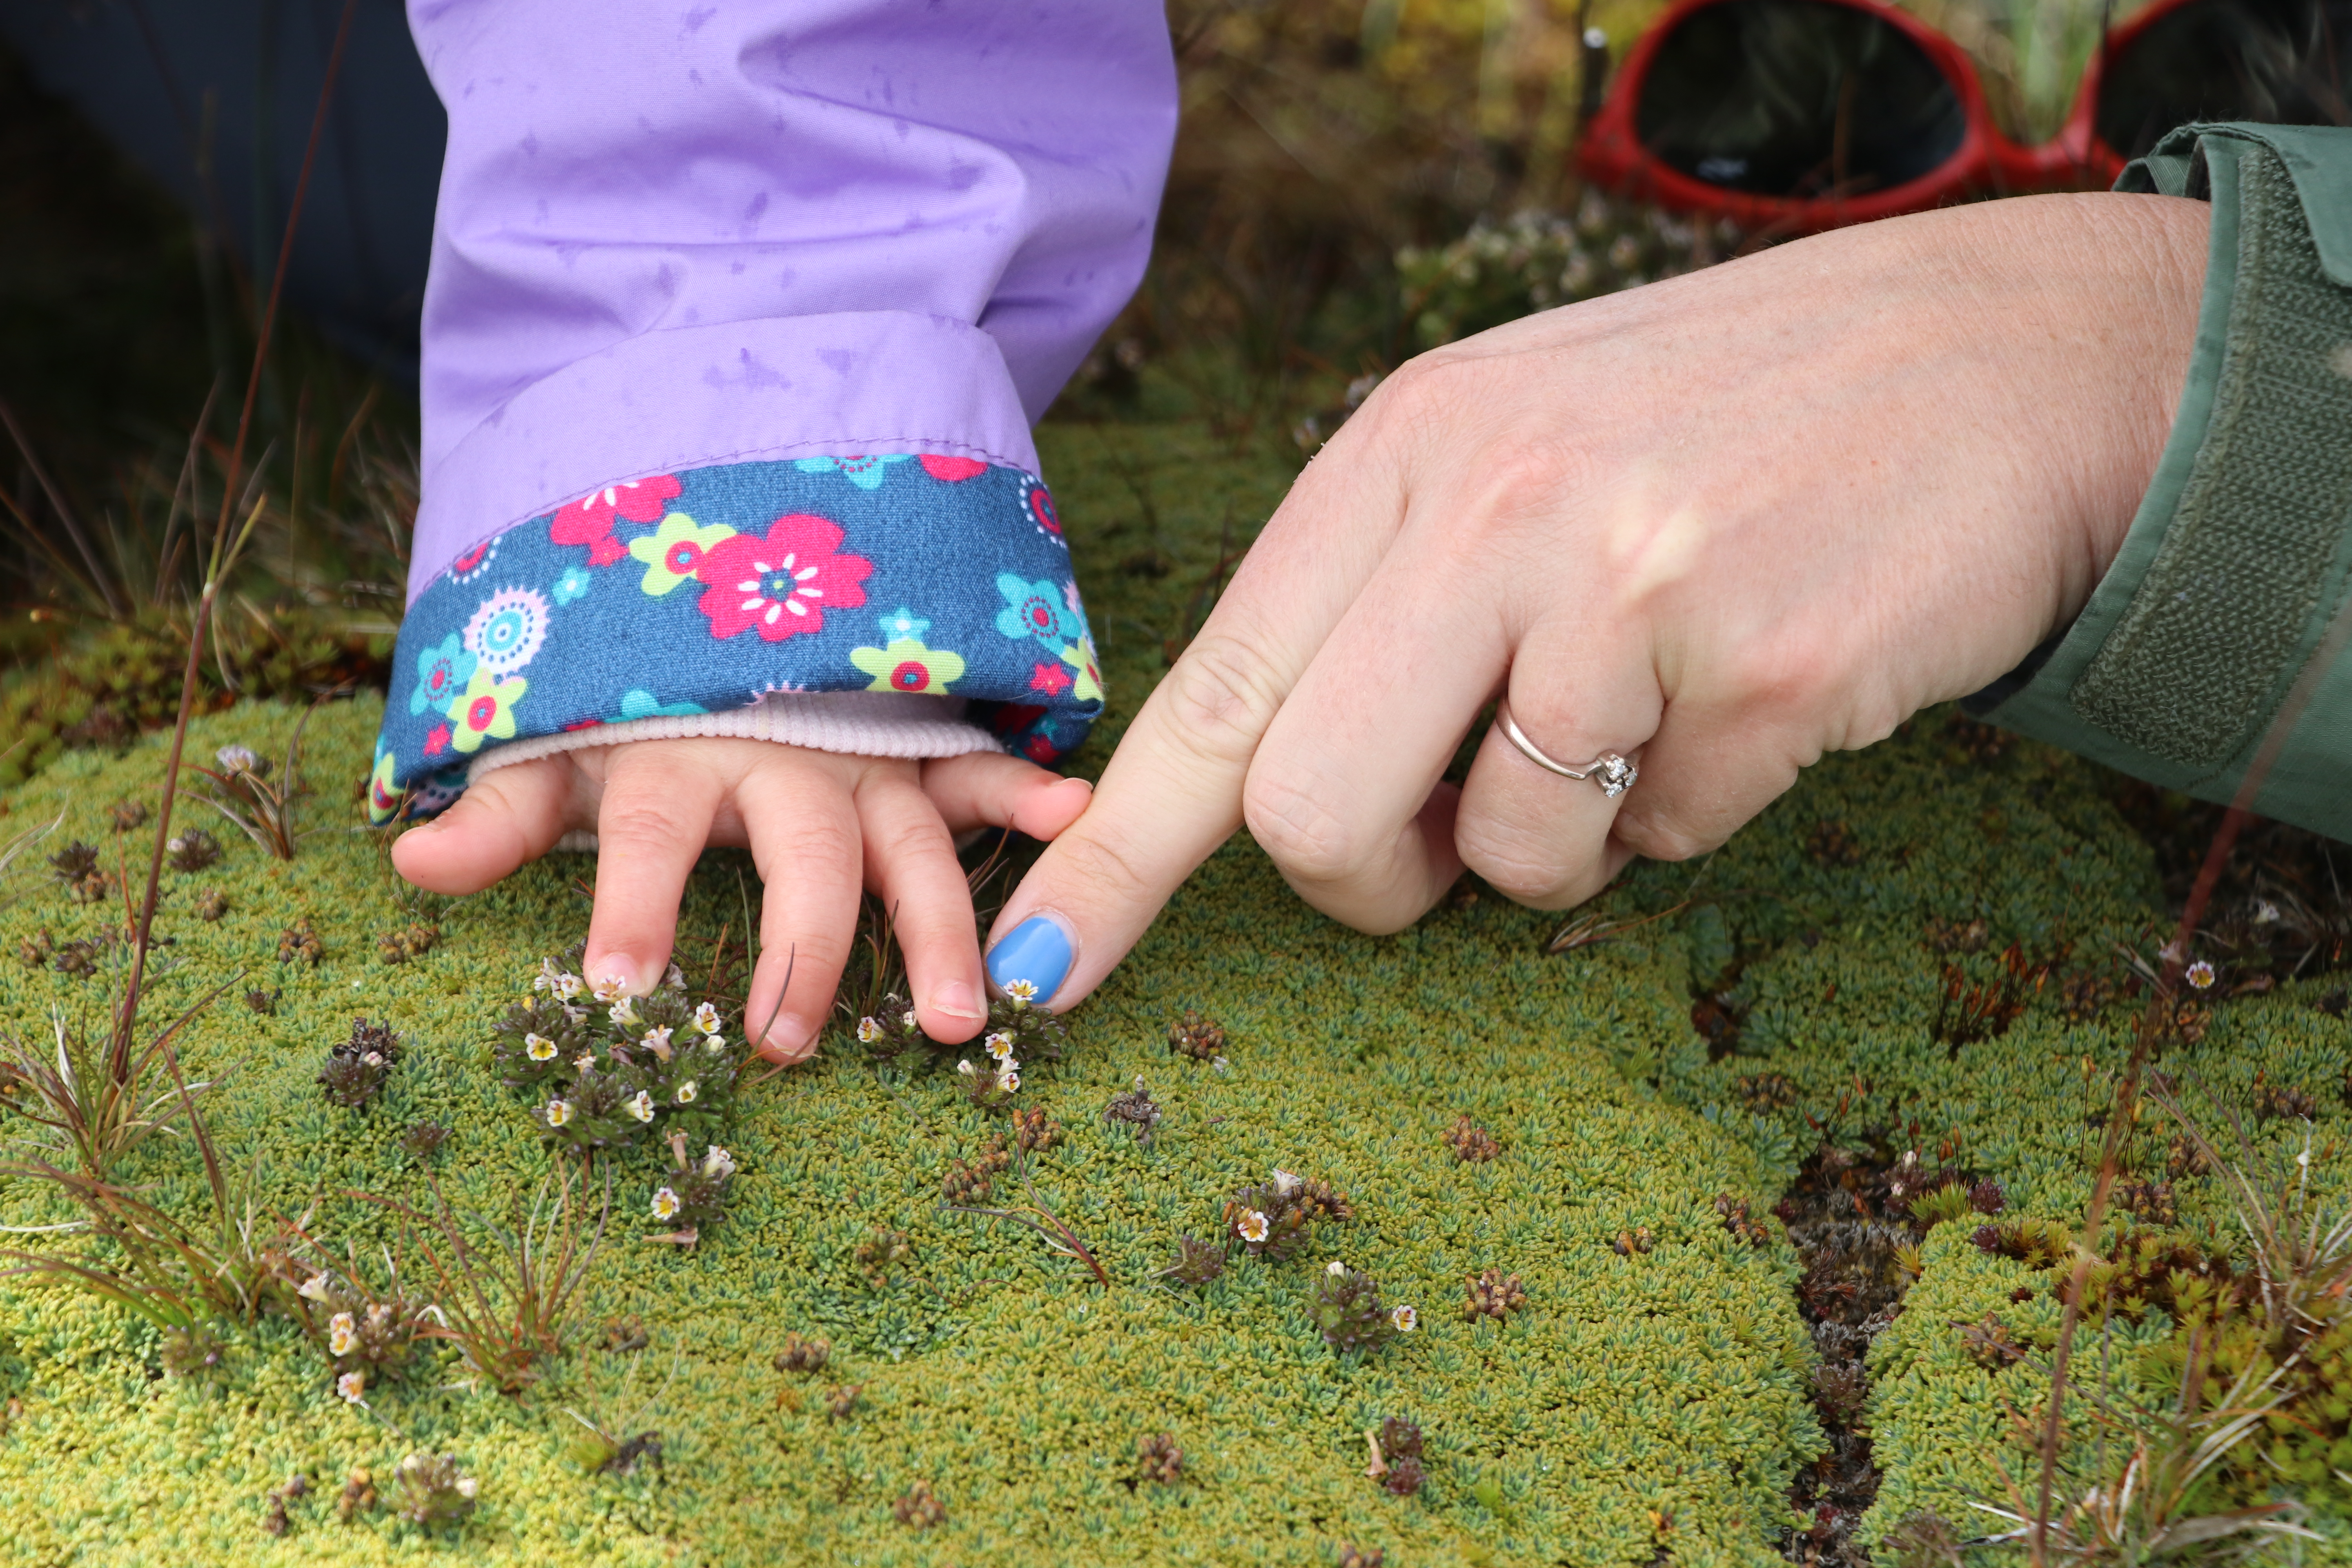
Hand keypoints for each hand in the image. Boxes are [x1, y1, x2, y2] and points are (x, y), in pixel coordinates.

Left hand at [392, 739, 1092, 1059]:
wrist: (720, 589)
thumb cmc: (637, 700)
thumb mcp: (556, 746)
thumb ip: (498, 811)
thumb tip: (409, 865)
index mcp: (678, 758)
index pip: (647, 833)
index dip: (631, 904)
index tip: (619, 990)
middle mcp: (780, 757)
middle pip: (801, 858)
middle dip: (802, 950)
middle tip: (789, 1043)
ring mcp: (862, 755)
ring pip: (908, 842)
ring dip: (941, 923)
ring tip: (960, 1015)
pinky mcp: (919, 751)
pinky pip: (978, 769)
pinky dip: (1025, 789)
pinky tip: (1072, 812)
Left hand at [980, 192, 2211, 1008]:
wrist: (1996, 361)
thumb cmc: (1716, 432)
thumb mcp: (1513, 456)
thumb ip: (1386, 608)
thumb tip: (1293, 806)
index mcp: (1403, 455)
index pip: (1210, 689)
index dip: (1112, 858)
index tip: (1030, 974)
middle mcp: (1492, 510)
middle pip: (1308, 814)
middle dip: (1371, 877)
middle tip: (1454, 836)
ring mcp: (1628, 589)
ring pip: (1505, 858)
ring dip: (1562, 841)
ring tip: (1649, 708)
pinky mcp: (1764, 671)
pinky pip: (1668, 841)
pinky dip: (1697, 805)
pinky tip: (1757, 685)